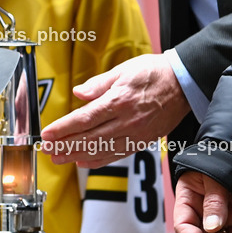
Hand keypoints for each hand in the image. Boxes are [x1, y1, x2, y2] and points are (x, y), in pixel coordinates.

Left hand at [39, 54, 189, 167]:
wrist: (184, 83)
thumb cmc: (153, 73)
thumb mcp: (123, 70)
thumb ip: (98, 84)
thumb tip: (78, 93)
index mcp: (119, 101)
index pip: (84, 119)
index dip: (63, 129)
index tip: (47, 134)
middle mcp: (127, 121)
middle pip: (89, 138)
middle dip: (65, 146)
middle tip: (47, 150)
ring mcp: (136, 134)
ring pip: (101, 149)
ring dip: (77, 155)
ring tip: (59, 158)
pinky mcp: (143, 141)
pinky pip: (117, 154)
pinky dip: (99, 160)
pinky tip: (83, 161)